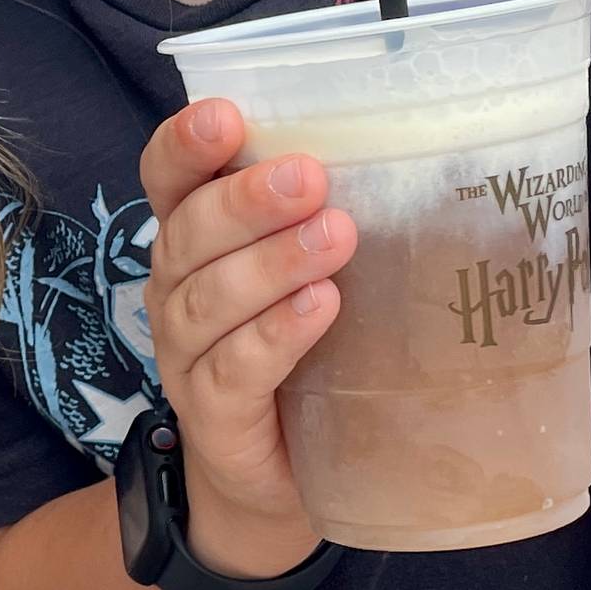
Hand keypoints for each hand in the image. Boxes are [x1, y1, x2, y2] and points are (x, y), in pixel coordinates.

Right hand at [139, 96, 354, 576]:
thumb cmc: (304, 352)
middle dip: (246, 200)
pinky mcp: (213, 415)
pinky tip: (318, 308)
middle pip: (189, 234)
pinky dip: (274, 336)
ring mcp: (186, 356)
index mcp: (193, 241)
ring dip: (270, 263)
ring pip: (208, 301)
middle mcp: (176, 291)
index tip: (227, 114)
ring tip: (334, 237)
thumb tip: (423, 151)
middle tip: (310, 176)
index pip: (167, 179)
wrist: (280, 475)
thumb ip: (329, 218)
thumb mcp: (312, 273)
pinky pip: (233, 370)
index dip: (184, 145)